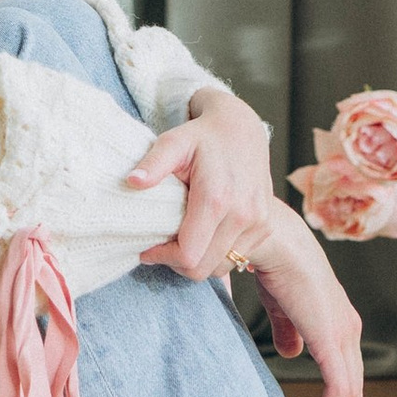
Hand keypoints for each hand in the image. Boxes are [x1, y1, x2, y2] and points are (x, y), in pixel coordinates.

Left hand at [124, 88, 271, 280]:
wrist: (242, 128)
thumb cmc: (202, 136)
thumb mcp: (173, 142)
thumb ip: (153, 164)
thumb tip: (132, 182)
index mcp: (216, 198)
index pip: (188, 254)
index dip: (163, 257)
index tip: (147, 249)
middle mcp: (242, 215)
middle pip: (203, 268)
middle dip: (177, 263)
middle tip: (162, 247)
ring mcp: (258, 223)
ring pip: (220, 267)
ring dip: (198, 261)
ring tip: (181, 240)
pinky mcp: (265, 227)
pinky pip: (236, 258)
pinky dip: (216, 255)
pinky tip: (202, 236)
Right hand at [228, 200, 367, 396]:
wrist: (269, 238)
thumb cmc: (269, 260)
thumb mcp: (279, 303)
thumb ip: (287, 329)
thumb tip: (291, 353)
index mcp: (336, 316)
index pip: (348, 365)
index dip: (345, 396)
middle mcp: (347, 327)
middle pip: (352, 383)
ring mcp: (343, 334)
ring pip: (348, 392)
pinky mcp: (332, 341)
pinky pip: (338, 390)